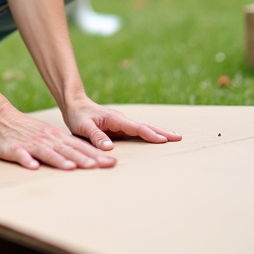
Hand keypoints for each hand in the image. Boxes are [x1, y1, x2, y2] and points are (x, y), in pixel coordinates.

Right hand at [0, 105, 117, 169]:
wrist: (2, 119)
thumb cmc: (28, 131)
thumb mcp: (50, 136)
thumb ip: (66, 146)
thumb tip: (89, 158)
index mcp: (56, 137)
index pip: (80, 146)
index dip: (96, 155)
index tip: (111, 163)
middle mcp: (47, 139)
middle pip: (68, 150)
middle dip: (83, 158)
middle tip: (99, 166)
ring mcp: (31, 144)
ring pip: (47, 152)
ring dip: (59, 160)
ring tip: (71, 167)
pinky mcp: (14, 149)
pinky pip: (21, 155)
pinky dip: (27, 160)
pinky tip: (33, 167)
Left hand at [64, 101, 182, 151]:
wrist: (75, 105)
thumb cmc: (78, 116)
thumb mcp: (83, 126)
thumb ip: (96, 136)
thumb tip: (109, 147)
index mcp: (115, 119)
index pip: (136, 128)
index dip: (150, 134)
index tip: (163, 139)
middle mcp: (122, 120)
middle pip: (145, 126)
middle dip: (162, 132)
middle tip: (179, 137)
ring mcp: (123, 124)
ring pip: (144, 129)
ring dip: (159, 133)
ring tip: (176, 137)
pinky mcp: (121, 129)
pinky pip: (138, 132)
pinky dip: (150, 135)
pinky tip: (158, 139)